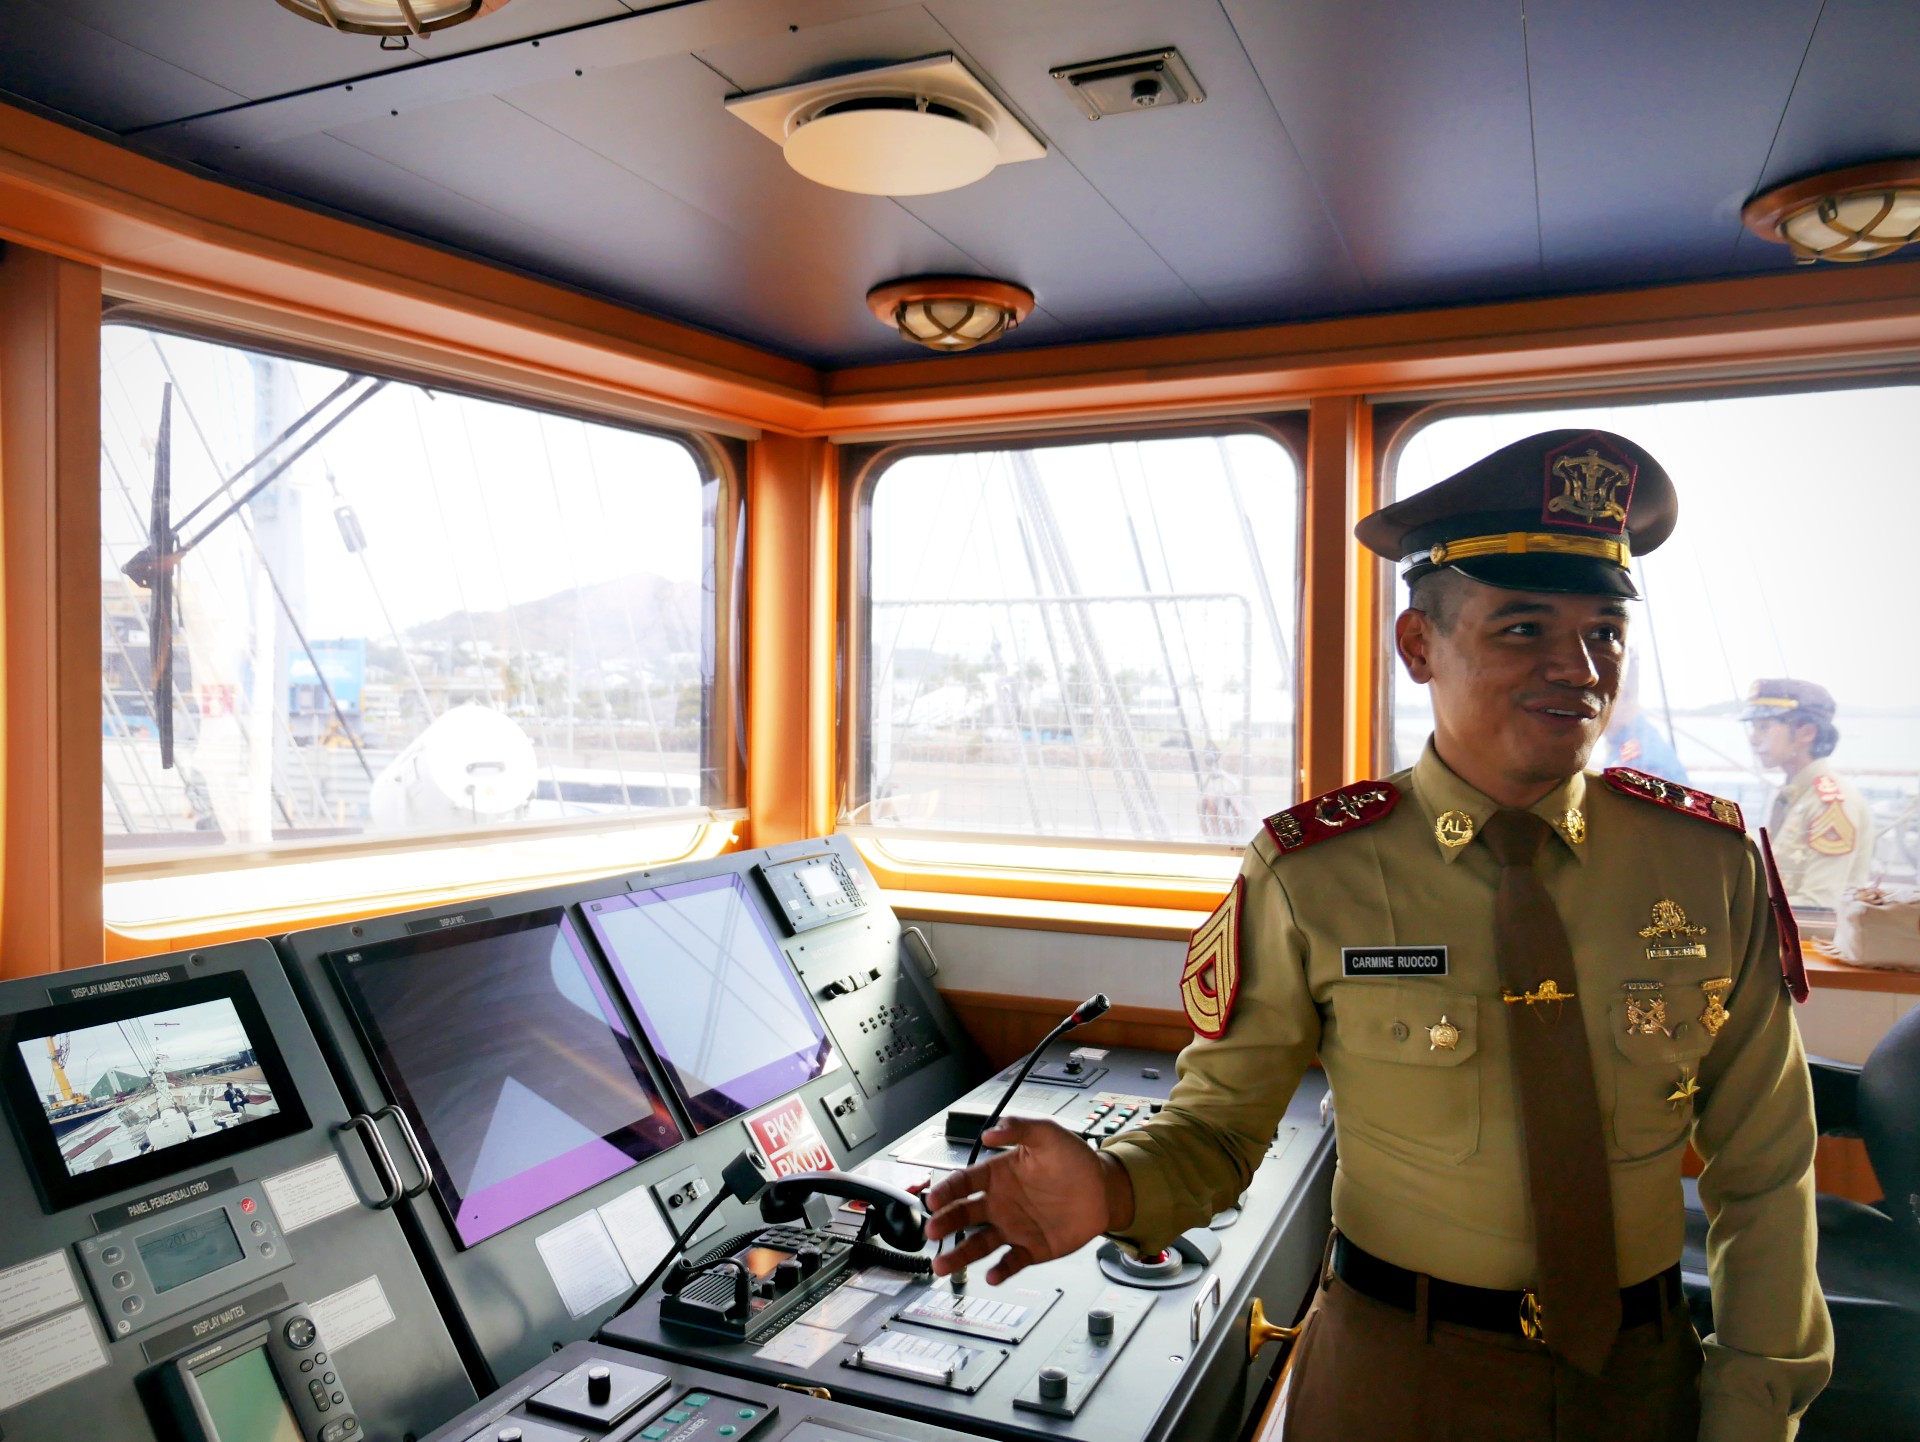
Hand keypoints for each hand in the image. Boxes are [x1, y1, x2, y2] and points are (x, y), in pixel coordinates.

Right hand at [923, 1118, 1126, 1283]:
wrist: (1104, 1189)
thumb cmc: (1074, 1160)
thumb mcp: (1048, 1134)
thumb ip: (1019, 1128)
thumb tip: (990, 1132)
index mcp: (998, 1175)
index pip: (964, 1182)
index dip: (947, 1191)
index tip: (934, 1199)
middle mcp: (1000, 1204)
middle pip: (964, 1215)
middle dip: (945, 1223)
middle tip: (932, 1231)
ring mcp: (1013, 1228)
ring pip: (979, 1244)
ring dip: (960, 1254)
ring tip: (943, 1265)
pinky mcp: (1031, 1249)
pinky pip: (1011, 1262)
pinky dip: (1000, 1270)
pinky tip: (992, 1275)